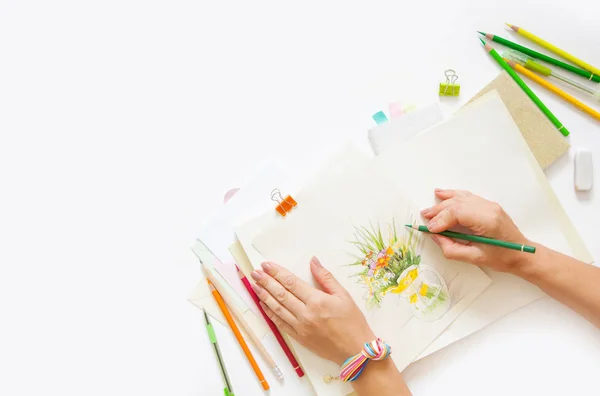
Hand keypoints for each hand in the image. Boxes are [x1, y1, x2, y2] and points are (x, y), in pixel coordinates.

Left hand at [251, 257, 374, 364]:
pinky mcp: (299, 338)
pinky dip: (270, 313)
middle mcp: (305, 313)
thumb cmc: (353, 322)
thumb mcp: (343, 295)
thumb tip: (313, 261)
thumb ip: (326, 277)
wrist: (355, 350)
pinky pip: (280, 323)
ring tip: (254, 285)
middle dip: (266, 281)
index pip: (291, 283)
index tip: (266, 265)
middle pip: (281, 294)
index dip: (277, 273)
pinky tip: (264, 304)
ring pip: (278, 308)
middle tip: (255, 272)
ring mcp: (300, 327)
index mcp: (317, 301)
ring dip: (264, 295)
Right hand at [421, 189, 532, 272]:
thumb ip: (451, 248)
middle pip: (457, 203)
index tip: (430, 229)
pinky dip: (453, 195)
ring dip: (443, 203)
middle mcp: (488, 208)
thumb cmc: (501, 258)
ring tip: (428, 210)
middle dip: (438, 211)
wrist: (523, 253)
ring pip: (460, 198)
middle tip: (424, 219)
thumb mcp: (474, 258)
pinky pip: (467, 196)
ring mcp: (489, 204)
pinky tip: (441, 193)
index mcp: (487, 221)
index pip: (457, 213)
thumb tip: (435, 236)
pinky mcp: (488, 205)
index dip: (440, 220)